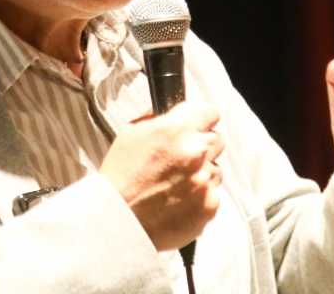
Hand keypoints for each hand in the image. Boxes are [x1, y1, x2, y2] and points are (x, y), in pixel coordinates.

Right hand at [99, 101, 223, 250]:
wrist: (117, 221)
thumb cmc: (120, 178)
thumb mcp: (130, 134)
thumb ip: (157, 119)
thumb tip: (173, 115)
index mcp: (176, 130)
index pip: (209, 112)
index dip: (201, 119)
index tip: (196, 126)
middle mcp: (195, 153)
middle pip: (216, 140)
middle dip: (202, 146)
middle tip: (182, 158)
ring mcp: (204, 181)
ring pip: (216, 169)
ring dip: (202, 173)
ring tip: (175, 184)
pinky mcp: (209, 205)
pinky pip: (213, 194)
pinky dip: (200, 197)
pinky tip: (178, 200)